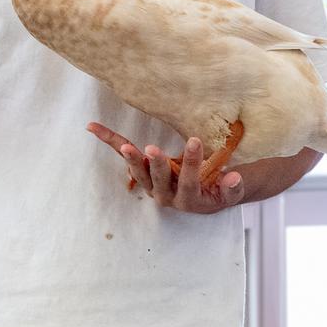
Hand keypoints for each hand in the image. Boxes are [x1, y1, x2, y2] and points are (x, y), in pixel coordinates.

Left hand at [86, 124, 245, 213]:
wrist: (205, 196)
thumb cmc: (219, 192)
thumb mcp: (231, 192)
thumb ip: (233, 188)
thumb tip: (234, 178)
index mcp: (188, 200)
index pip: (189, 182)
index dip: (192, 164)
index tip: (196, 141)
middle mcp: (165, 194)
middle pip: (158, 180)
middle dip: (156, 165)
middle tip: (152, 149)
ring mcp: (151, 184)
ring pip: (139, 172)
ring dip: (130, 158)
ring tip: (124, 146)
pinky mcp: (143, 171)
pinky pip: (125, 156)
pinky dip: (109, 141)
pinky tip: (92, 127)